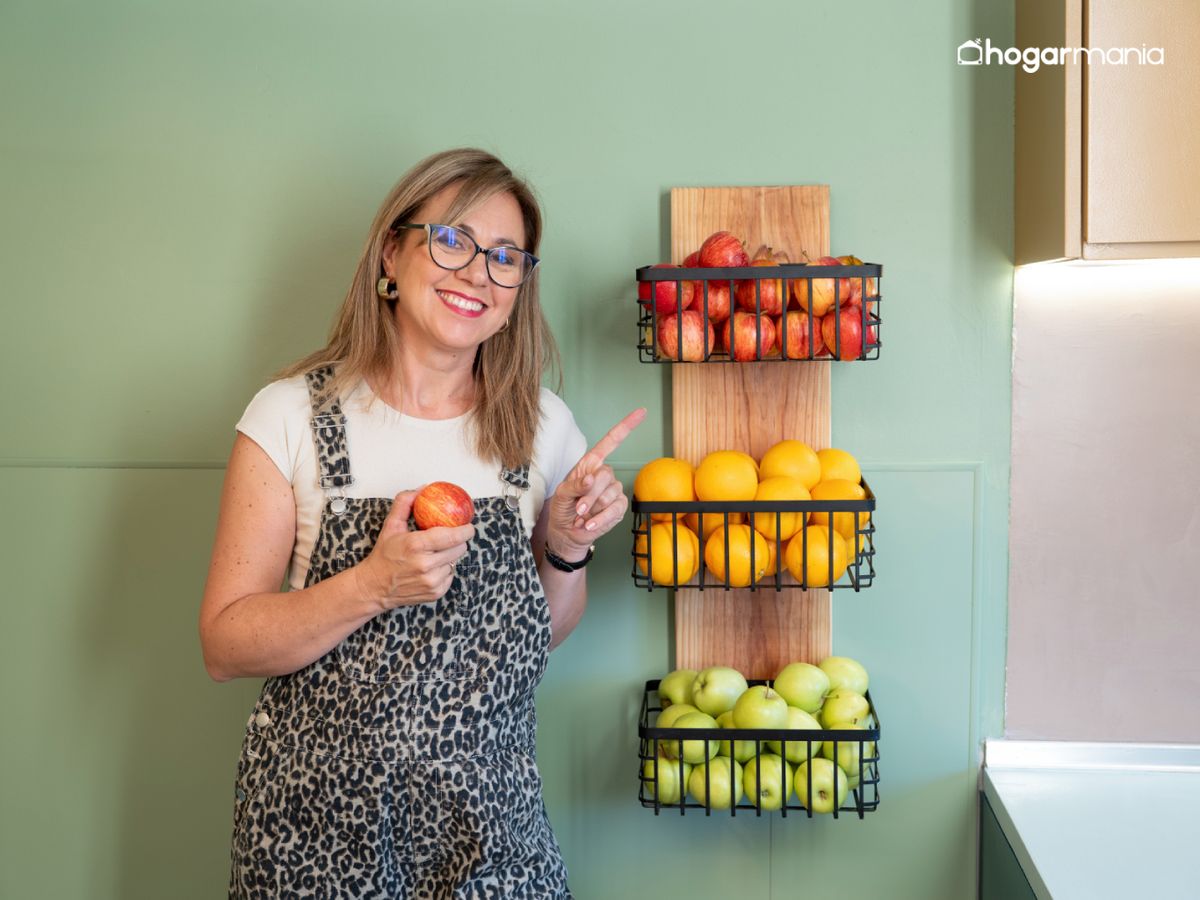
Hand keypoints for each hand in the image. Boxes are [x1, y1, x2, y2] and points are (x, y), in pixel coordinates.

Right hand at [355, 490, 474, 610]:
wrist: (374, 586)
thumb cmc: (384, 555)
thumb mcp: (391, 525)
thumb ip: (405, 503)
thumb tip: (422, 488)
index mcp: (416, 545)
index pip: (452, 536)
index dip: (465, 530)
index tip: (468, 526)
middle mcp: (425, 565)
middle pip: (459, 549)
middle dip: (457, 541)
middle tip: (449, 538)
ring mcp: (431, 581)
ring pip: (455, 562)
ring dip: (449, 556)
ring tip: (434, 554)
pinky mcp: (435, 593)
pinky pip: (451, 576)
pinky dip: (445, 570)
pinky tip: (431, 568)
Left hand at [545, 408, 646, 560]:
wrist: (567, 532)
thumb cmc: (563, 508)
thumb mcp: (561, 494)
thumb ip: (575, 485)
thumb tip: (590, 479)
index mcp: (590, 464)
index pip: (610, 442)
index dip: (626, 427)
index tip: (641, 412)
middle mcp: (604, 475)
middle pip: (605, 475)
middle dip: (590, 493)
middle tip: (577, 507)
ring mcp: (614, 491)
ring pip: (609, 494)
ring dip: (592, 508)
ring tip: (581, 515)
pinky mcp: (618, 508)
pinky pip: (614, 509)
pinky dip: (600, 518)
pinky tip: (589, 524)